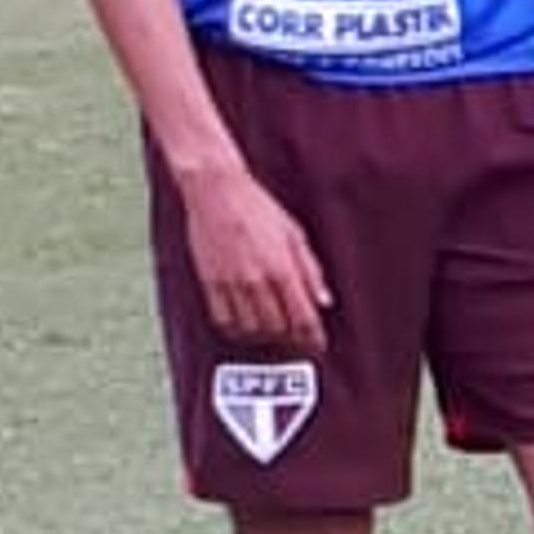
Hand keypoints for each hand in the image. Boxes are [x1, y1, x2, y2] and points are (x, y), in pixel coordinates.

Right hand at [180, 163, 328, 345]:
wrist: (215, 189)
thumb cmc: (257, 206)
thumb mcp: (294, 234)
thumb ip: (310, 270)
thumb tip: (324, 300)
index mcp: (282, 268)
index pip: (304, 318)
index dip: (314, 338)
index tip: (317, 344)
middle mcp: (257, 280)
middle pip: (279, 329)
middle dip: (292, 339)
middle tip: (297, 338)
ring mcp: (231, 283)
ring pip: (252, 329)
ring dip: (266, 336)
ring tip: (274, 331)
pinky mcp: (210, 282)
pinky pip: (224, 320)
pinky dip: (238, 329)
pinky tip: (247, 324)